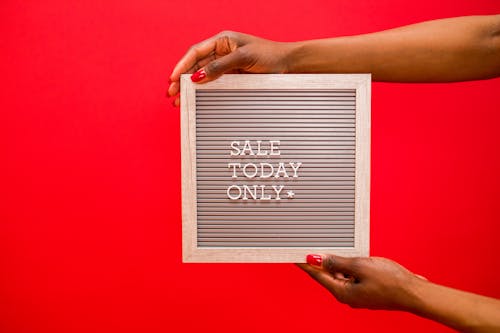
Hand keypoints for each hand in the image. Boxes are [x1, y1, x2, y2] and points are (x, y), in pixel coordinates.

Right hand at [167, 31, 291, 105]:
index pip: (196, 52)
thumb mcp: (243, 58)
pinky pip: (214, 83)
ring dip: (189, 87)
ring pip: (202, 76)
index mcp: (223, 40)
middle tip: (171, 93)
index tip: (172, 78)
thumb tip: (198, 77)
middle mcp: (222, 51)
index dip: (182, 65)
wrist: (289, 65)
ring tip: (179, 100)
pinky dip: (203, 90)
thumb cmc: (270, 55)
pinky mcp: (233, 77)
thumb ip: (219, 67)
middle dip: (182, 79)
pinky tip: (195, 98)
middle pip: (195, 65)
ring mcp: (227, 65)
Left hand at [297, 255, 425, 310]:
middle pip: (328, 275)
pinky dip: (349, 266)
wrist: (415, 292)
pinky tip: (352, 256)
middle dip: (321, 261)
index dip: (305, 263)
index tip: (294, 255)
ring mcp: (358, 294)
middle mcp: (348, 296)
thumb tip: (317, 260)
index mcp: (342, 292)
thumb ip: (337, 262)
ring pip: (341, 274)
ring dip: (337, 262)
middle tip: (311, 246)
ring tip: (334, 248)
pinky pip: (352, 276)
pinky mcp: (367, 290)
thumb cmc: (391, 281)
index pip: (317, 275)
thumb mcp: (360, 266)